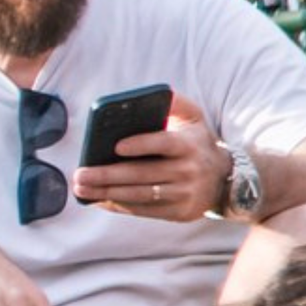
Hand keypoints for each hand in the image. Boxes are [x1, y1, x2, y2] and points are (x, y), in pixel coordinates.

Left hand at [74, 98, 231, 224]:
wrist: (226, 180)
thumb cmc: (196, 143)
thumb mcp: (194, 119)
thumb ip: (176, 104)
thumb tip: (159, 93)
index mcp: (188, 144)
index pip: (164, 143)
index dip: (141, 144)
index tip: (115, 146)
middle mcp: (188, 170)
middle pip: (143, 174)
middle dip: (107, 175)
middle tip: (80, 174)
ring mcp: (184, 194)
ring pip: (140, 194)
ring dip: (107, 193)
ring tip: (80, 188)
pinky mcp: (180, 212)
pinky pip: (145, 210)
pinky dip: (119, 206)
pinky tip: (98, 200)